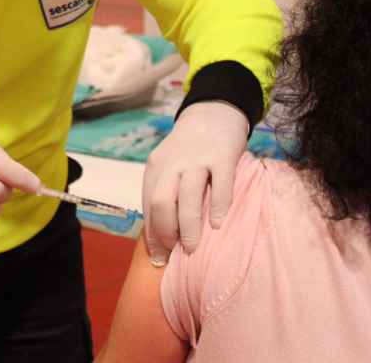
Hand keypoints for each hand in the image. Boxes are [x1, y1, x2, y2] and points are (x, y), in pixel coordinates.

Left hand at [142, 101, 248, 264]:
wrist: (212, 113)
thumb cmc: (189, 150)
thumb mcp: (169, 166)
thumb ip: (165, 192)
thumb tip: (163, 236)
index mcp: (156, 168)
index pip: (148, 206)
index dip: (152, 234)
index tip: (158, 258)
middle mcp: (172, 164)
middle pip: (162, 201)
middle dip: (166, 232)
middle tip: (177, 253)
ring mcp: (197, 160)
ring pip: (188, 196)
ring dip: (189, 226)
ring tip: (193, 248)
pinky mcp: (222, 157)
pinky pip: (220, 185)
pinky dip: (218, 206)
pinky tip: (218, 225)